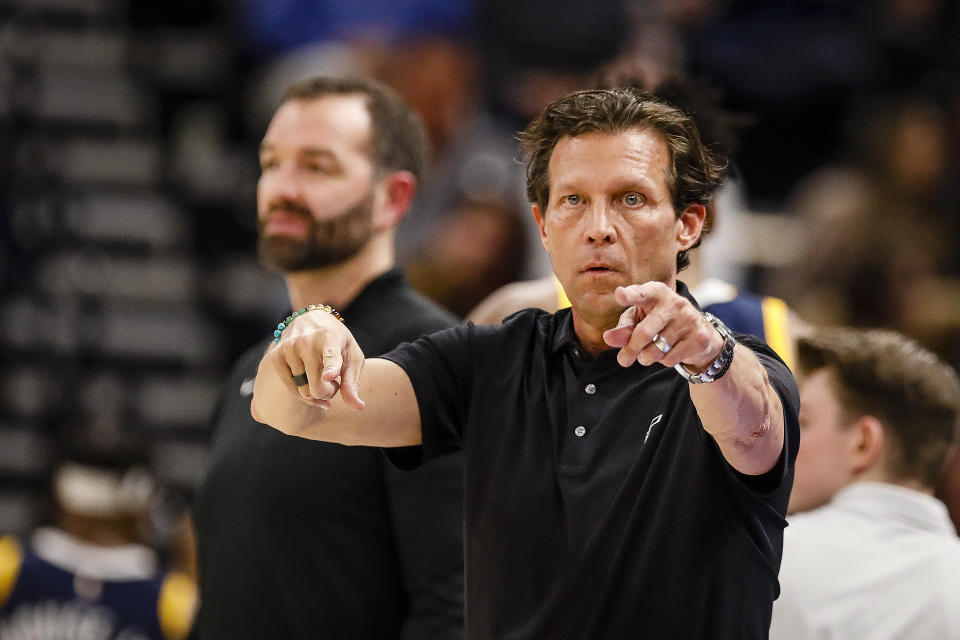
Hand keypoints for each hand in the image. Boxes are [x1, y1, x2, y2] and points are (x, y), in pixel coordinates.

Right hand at [265, 310, 365, 409]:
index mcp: (330, 338)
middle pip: (316, 387)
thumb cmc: (338, 342)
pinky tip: (309, 380)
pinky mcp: (275, 356)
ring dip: (315, 392)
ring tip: (321, 376)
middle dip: (327, 393)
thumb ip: (353, 383)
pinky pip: (291, 389)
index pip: (330, 356)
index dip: (330, 368)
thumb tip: (359, 408)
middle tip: (334, 383)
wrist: (311, 319)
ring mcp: (288, 348)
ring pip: (303, 391)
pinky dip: (302, 392)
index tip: (329, 376)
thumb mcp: (352, 357)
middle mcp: (307, 341)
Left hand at [602, 282, 721, 370]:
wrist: (700, 333)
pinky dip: (663, 361)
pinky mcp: (699, 337)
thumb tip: (608, 338)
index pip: (641, 293)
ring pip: (655, 350)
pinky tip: (668, 352)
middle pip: (643, 333)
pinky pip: (670, 359)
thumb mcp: (639, 320)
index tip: (620, 295)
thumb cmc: (659, 322)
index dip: (630, 295)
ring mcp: (689, 319)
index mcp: (656, 292)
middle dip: (631, 350)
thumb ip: (623, 329)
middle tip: (623, 360)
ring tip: (649, 353)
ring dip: (646, 357)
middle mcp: (674, 302)